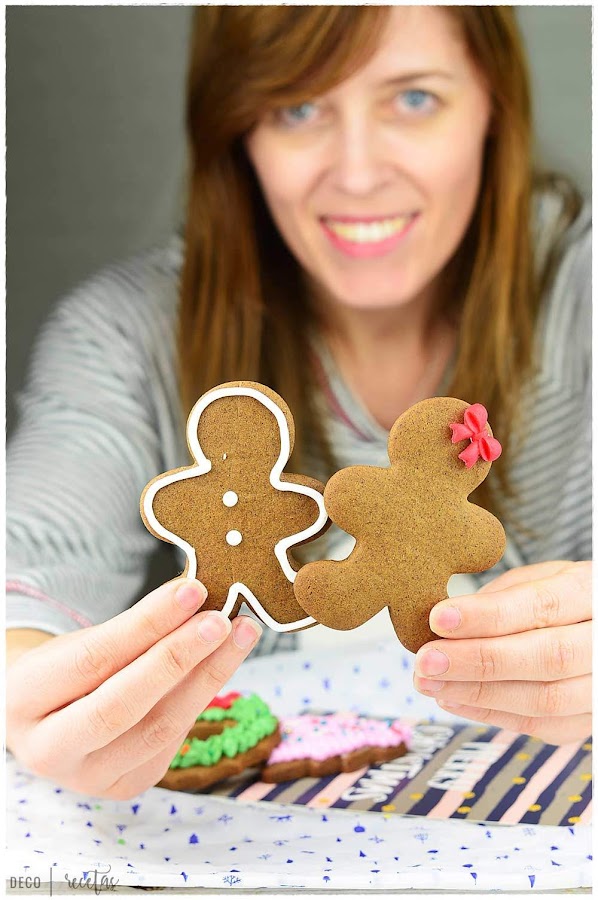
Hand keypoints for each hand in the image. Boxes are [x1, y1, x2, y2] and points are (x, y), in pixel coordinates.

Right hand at [6, 578, 261, 798]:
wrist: (49, 722)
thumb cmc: (65, 672)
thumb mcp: (80, 643)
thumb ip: (132, 630)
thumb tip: (196, 599)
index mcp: (24, 700)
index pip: (95, 659)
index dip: (148, 624)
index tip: (193, 591)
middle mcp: (49, 751)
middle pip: (125, 705)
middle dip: (180, 658)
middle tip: (222, 620)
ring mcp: (88, 779)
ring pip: (158, 729)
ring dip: (208, 678)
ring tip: (240, 636)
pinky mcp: (125, 787)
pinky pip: (171, 741)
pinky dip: (200, 699)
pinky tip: (221, 665)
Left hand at [413, 561, 590, 744]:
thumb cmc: (567, 599)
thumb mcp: (544, 578)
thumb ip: (503, 597)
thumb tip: (446, 621)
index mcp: (592, 592)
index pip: (542, 606)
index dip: (488, 616)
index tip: (439, 618)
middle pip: (546, 657)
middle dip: (478, 660)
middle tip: (426, 660)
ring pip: (545, 700)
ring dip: (478, 694)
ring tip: (430, 683)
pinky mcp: (592, 721)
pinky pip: (543, 726)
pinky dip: (492, 714)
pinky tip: (453, 700)